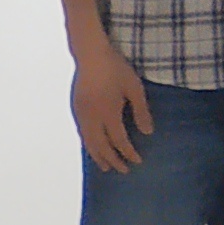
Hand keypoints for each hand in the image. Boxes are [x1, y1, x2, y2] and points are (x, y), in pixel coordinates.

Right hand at [69, 44, 152, 172]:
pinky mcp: (76, 107)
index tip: (138, 161)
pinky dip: (88, 143)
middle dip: (113, 160)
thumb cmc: (116, 69)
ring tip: (105, 166)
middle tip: (123, 170)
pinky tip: (92, 146)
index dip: (129, 153)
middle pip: (101, 146)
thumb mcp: (135, 88)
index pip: (119, 141)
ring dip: (97, 156)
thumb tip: (147, 133)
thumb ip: (141, 112)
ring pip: (88, 141)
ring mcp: (82, 113)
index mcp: (108, 112)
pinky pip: (81, 132)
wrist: (90, 54)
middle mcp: (92, 117)